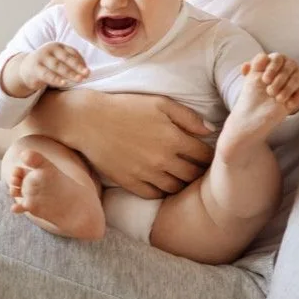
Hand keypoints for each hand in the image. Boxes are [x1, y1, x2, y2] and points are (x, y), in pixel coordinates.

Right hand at [5, 43, 89, 96]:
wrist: (26, 68)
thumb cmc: (48, 65)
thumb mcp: (59, 60)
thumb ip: (71, 63)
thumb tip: (87, 72)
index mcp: (58, 46)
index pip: (72, 52)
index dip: (81, 61)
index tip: (88, 71)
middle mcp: (50, 49)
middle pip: (66, 58)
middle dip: (77, 67)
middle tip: (87, 74)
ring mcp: (42, 58)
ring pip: (58, 66)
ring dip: (70, 73)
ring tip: (79, 79)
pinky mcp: (35, 68)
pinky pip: (47, 74)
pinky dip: (56, 79)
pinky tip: (64, 83)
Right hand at [47, 91, 214, 199]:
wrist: (89, 120)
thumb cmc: (126, 107)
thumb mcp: (160, 103)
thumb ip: (188, 117)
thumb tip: (209, 130)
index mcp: (173, 138)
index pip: (204, 155)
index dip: (210, 156)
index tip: (209, 156)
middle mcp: (162, 159)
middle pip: (193, 175)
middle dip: (199, 172)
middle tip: (199, 169)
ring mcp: (146, 173)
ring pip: (176, 188)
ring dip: (182, 183)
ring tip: (182, 176)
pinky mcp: (130, 182)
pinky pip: (154, 195)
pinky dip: (162, 191)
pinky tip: (163, 182)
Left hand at [242, 52, 298, 114]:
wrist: (263, 104)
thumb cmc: (257, 86)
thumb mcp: (252, 77)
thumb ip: (249, 70)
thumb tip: (245, 66)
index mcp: (277, 59)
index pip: (277, 58)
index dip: (271, 69)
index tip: (264, 80)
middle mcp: (289, 65)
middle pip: (288, 68)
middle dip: (279, 80)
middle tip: (270, 92)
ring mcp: (297, 77)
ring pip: (297, 79)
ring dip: (287, 89)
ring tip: (278, 99)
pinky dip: (295, 99)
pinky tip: (288, 105)